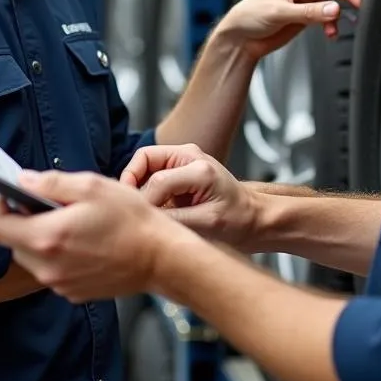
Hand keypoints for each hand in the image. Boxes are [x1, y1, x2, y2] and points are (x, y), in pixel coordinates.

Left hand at [0, 170, 167, 303]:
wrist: (159, 257)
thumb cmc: (130, 219)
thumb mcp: (92, 186)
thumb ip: (51, 183)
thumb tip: (21, 180)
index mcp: (48, 237)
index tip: (7, 194)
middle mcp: (48, 266)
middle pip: (13, 243)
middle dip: (21, 221)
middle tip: (46, 203)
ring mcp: (59, 284)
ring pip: (32, 258)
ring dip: (40, 237)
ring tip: (70, 220)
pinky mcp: (72, 293)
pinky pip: (51, 270)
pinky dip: (57, 254)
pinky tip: (82, 240)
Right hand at [122, 144, 260, 249]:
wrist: (251, 216)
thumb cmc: (236, 220)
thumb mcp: (205, 225)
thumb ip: (174, 220)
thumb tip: (144, 220)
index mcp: (199, 168)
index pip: (156, 180)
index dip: (143, 203)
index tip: (139, 223)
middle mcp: (189, 155)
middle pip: (144, 159)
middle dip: (131, 183)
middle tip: (129, 210)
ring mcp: (183, 158)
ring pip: (144, 164)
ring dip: (137, 185)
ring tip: (139, 210)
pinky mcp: (178, 167)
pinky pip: (150, 172)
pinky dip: (144, 188)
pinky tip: (149, 208)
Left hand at [212, 0, 367, 58]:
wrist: (239, 38)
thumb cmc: (250, 17)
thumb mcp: (279, 13)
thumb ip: (309, 12)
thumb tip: (334, 10)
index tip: (359, 2)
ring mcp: (305, 1)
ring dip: (343, 10)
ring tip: (348, 23)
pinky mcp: (305, 17)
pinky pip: (327, 17)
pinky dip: (333, 25)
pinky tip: (331, 34)